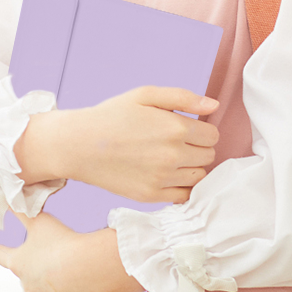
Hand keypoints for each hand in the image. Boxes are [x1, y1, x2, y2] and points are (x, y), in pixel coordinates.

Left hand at [0, 211, 143, 291]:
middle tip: (49, 258)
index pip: (2, 256)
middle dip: (34, 270)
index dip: (1, 249)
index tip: (0, 245)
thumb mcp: (39, 222)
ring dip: (55, 286)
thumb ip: (20, 211)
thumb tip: (4, 198)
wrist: (85, 272)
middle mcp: (29, 286)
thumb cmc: (60, 245)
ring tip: (73, 274)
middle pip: (27, 278)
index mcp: (20, 264)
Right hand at [14, 86, 219, 202]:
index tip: (187, 130)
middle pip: (209, 156)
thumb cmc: (111, 116)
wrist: (78, 144)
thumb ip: (183, 97)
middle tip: (176, 143)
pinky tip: (168, 176)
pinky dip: (181, 187)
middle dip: (198, 148)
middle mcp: (173, 155)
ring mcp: (163, 178)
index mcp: (175, 128)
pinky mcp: (151, 195)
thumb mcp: (145, 95)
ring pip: (200, 177)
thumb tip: (213, 106)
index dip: (201, 131)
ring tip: (171, 159)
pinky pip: (184, 196)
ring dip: (192, 168)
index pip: (212, 135)